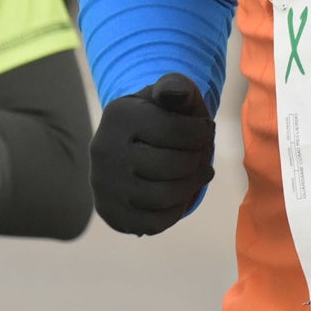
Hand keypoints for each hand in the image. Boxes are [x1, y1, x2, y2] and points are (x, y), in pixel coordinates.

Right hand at [93, 74, 217, 234]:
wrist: (125, 146)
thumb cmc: (157, 116)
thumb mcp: (165, 94)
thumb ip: (176, 87)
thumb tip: (175, 93)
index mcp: (119, 116)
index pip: (175, 130)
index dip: (201, 132)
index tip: (205, 129)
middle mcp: (105, 151)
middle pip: (172, 166)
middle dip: (197, 160)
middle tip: (203, 155)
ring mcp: (105, 185)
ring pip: (165, 197)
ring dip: (193, 186)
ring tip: (201, 173)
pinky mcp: (111, 213)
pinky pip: (154, 223)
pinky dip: (175, 210)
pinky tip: (182, 194)